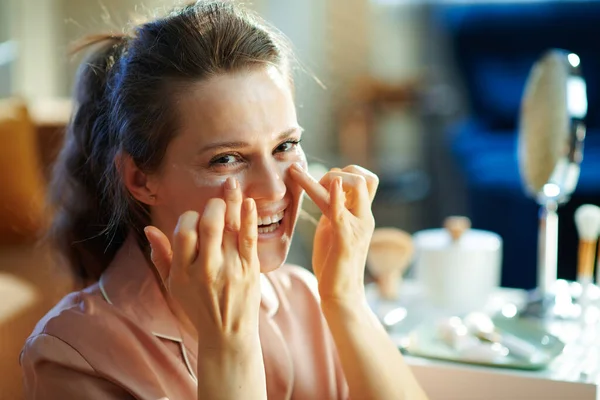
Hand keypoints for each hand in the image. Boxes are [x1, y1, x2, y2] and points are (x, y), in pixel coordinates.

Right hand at [144, 177, 261, 347]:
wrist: (228, 336)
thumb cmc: (198, 308)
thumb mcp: (172, 286)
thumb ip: (161, 256)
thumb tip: (149, 228)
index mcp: (183, 272)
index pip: (184, 231)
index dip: (189, 218)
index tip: (194, 219)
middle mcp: (206, 269)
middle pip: (207, 224)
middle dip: (211, 205)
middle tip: (214, 202)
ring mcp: (230, 268)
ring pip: (230, 226)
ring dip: (230, 201)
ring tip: (231, 185)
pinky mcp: (250, 269)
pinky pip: (249, 238)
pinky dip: (249, 217)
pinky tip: (248, 201)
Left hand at [290, 164, 378, 304]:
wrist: (341, 294)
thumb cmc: (334, 261)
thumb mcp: (334, 227)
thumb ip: (333, 209)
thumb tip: (325, 189)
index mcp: (360, 215)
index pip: (365, 180)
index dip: (344, 173)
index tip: (322, 182)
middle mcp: (363, 217)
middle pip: (364, 177)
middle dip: (338, 172)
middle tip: (317, 186)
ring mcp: (357, 227)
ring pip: (356, 186)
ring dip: (328, 179)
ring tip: (308, 184)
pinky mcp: (344, 239)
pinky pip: (342, 212)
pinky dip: (335, 196)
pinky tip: (331, 184)